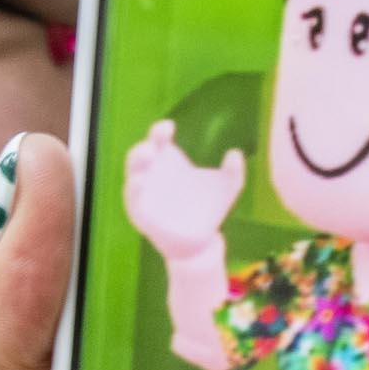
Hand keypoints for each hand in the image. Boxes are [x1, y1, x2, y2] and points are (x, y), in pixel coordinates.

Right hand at [122, 119, 244, 258]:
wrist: (200, 241)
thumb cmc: (208, 207)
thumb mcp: (227, 188)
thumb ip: (233, 172)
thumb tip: (235, 153)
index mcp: (168, 160)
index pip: (158, 139)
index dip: (160, 131)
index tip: (169, 128)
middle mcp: (151, 173)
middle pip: (139, 155)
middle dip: (143, 148)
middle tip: (153, 147)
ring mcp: (143, 193)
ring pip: (133, 175)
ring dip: (137, 165)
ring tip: (148, 157)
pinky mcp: (140, 212)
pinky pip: (134, 200)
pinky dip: (135, 190)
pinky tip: (141, 183)